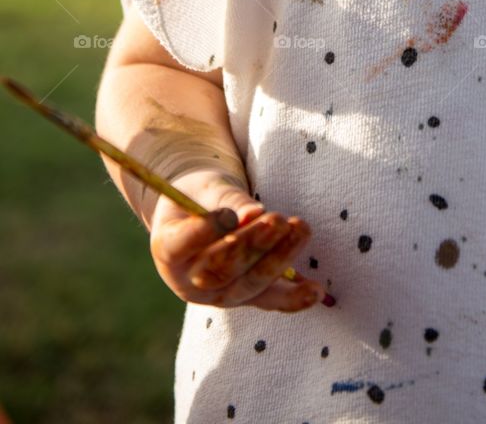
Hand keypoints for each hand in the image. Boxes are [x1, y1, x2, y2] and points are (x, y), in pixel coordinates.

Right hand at [149, 172, 323, 312]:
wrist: (201, 212)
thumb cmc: (200, 194)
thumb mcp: (205, 187)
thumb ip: (227, 200)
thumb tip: (255, 213)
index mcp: (166, 248)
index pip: (181, 245)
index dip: (203, 232)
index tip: (228, 215)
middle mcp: (189, 281)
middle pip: (220, 269)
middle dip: (252, 245)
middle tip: (277, 220)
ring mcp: (217, 295)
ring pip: (249, 284)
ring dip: (279, 260)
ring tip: (300, 230)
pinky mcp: (244, 297)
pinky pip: (269, 301)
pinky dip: (294, 297)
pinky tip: (316, 291)